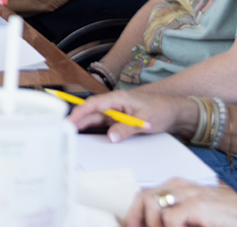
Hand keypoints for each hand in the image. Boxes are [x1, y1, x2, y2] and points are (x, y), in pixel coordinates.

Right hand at [66, 90, 190, 142]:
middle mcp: (113, 104)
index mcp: (118, 99)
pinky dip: (90, 128)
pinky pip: (100, 124)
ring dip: (81, 125)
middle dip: (76, 119)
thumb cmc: (161, 111)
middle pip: (90, 111)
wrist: (174, 113)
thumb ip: (127, 129)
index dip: (80, 112)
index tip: (70, 121)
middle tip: (63, 131)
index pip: (94, 104)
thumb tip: (111, 137)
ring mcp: (114, 112)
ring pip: (93, 118)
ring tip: (67, 134)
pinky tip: (81, 134)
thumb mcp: (145, 121)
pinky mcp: (117, 120)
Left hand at [125, 181, 236, 226]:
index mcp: (178, 188)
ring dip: (153, 224)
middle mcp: (180, 187)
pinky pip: (169, 218)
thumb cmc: (227, 219)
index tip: (131, 226)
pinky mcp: (197, 205)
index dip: (134, 214)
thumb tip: (154, 225)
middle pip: (143, 197)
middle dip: (136, 217)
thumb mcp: (194, 218)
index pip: (145, 195)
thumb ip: (175, 219)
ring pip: (152, 204)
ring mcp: (188, 194)